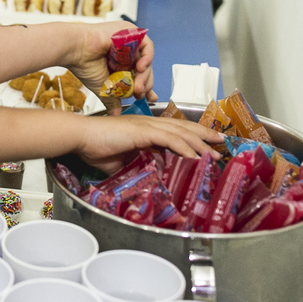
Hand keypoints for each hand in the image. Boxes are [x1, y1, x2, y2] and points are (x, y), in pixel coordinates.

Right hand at [65, 22, 156, 114]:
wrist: (75, 51)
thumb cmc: (84, 65)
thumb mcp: (103, 87)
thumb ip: (113, 99)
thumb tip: (116, 115)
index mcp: (120, 61)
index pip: (139, 74)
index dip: (145, 86)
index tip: (148, 98)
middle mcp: (126, 50)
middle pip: (144, 68)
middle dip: (144, 84)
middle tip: (138, 94)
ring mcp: (129, 41)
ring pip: (146, 59)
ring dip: (144, 75)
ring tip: (137, 85)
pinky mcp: (131, 32)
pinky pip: (147, 46)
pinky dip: (147, 58)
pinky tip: (139, 68)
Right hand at [76, 115, 220, 174]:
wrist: (80, 138)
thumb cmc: (95, 147)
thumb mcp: (122, 161)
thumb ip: (137, 166)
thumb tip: (148, 178)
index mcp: (145, 128)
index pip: (175, 129)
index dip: (193, 135)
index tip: (207, 143)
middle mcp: (149, 123)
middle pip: (184, 126)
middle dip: (204, 134)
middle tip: (222, 141)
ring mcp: (146, 125)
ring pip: (181, 132)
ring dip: (200, 142)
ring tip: (214, 152)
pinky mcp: (142, 131)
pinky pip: (169, 139)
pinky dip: (184, 147)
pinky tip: (195, 156)